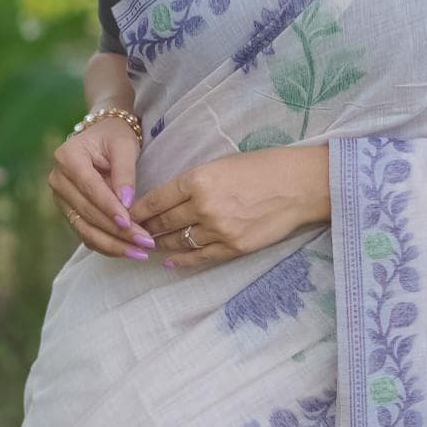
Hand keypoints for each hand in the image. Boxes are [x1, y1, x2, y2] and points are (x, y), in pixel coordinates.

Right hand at [48, 112, 153, 260]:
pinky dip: (106, 245)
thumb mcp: (124, 146)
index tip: (130, 223)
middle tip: (145, 243)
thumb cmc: (115, 136)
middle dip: (117, 231)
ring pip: (85, 229)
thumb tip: (126, 204)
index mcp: (67, 158)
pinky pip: (86, 233)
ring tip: (139, 253)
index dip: (110, 208)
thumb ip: (125, 173)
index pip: (90, 189)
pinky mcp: (69, 211)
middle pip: (87, 213)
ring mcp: (61, 198)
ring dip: (112, 245)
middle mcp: (58, 180)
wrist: (102, 136)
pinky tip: (127, 251)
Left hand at [130, 145, 330, 271]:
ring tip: (150, 246)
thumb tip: (169, 199)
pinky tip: (170, 261)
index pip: (156, 199)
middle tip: (134, 234)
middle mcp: (204, 205)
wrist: (299, 185)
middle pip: (163, 223)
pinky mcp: (233, 247)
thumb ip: (194, 182)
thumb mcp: (222, 164)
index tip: (127, 216)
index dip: (138, 211)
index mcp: (198, 179)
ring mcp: (218, 229)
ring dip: (161, 245)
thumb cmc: (263, 168)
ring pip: (178, 241)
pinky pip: (200, 257)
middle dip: (146, 229)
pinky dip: (182, 261)